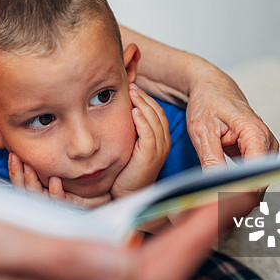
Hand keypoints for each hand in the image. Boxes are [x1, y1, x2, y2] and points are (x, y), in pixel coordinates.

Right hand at [0, 190, 258, 279]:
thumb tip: (122, 263)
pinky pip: (119, 269)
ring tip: (207, 197)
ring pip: (143, 273)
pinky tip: (151, 215)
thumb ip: (54, 259)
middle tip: (237, 190)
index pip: (153, 271)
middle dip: (202, 233)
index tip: (228, 196)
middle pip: (159, 275)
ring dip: (180, 237)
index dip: (197, 235)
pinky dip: (147, 240)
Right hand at [8, 152, 110, 208]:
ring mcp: (58, 204)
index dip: (15, 170)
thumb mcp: (63, 163)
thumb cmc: (85, 177)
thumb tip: (29, 136)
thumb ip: (48, 155)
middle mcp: (46, 198)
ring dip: (31, 181)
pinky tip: (55, 180)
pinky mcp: (72, 208)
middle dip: (17, 173)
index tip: (13, 154)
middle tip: (15, 157)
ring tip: (29, 166)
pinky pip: (60, 201)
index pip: (21, 182)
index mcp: (40, 189)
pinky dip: (55, 192)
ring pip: (38, 197)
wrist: (108, 190)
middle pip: (24, 190)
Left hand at [110, 84, 170, 199]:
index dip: (145, 98)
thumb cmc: (125, 171)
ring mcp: (159, 149)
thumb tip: (117, 110)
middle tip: (131, 86)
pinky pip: (149, 134)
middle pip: (157, 112)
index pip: (156, 112)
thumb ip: (128, 129)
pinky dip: (142, 121)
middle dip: (144, 97)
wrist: (128, 193)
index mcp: (159, 139)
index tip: (132, 88)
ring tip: (132, 92)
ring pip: (154, 119)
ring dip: (143, 104)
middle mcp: (163, 142)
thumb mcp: (128, 145)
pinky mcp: (150, 155)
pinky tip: (134, 111)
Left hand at [184, 66, 276, 203]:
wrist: (212, 88)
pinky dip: (236, 191)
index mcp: (257, 135)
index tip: (218, 212)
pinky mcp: (258, 157)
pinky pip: (251, 181)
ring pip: (256, 186)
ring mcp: (266, 152)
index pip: (256, 177)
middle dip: (236, 202)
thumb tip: (216, 189)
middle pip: (258, 185)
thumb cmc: (207, 103)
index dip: (238, 196)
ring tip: (210, 209)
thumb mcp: (201, 130)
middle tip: (210, 218)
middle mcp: (268, 145)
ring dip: (236, 199)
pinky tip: (217, 198)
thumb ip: (211, 159)